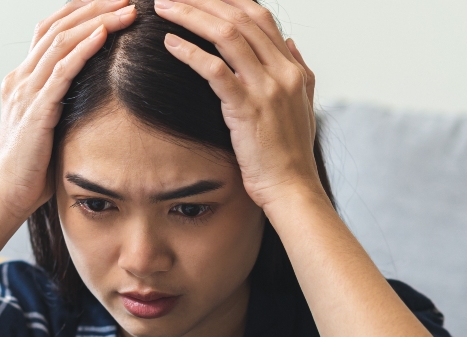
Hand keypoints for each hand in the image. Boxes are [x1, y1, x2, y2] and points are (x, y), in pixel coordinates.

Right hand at [0, 0, 136, 220]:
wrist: (6, 196)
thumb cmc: (32, 170)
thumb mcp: (48, 128)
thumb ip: (61, 106)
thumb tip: (93, 98)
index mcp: (21, 80)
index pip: (50, 31)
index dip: (80, 11)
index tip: (111, 1)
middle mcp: (20, 79)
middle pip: (57, 26)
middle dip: (93, 6)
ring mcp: (25, 93)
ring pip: (61, 42)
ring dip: (96, 20)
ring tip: (126, 9)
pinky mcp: (36, 111)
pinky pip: (62, 71)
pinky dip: (84, 49)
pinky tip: (105, 34)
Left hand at [155, 0, 321, 211]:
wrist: (292, 189)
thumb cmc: (290, 154)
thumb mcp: (302, 105)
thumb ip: (299, 70)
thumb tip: (291, 42)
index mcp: (293, 68)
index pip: (260, 17)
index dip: (229, 0)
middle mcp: (283, 71)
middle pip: (240, 18)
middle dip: (204, 1)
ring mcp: (266, 88)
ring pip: (227, 35)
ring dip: (191, 16)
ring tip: (164, 8)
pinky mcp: (246, 108)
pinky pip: (214, 70)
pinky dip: (190, 52)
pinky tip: (169, 43)